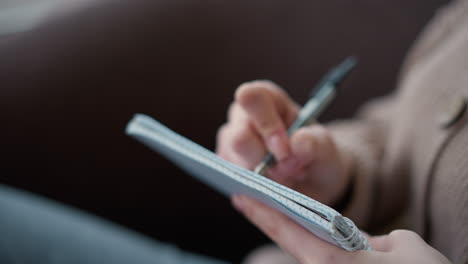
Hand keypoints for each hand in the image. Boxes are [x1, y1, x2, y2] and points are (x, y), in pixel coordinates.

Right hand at [216, 80, 350, 203]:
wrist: (313, 176)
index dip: (266, 124)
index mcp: (266, 100)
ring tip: (285, 177)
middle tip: (290, 170)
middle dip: (265, 162)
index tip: (285, 149)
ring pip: (235, 166)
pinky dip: (257, 192)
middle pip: (238, 139)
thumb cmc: (315, 151)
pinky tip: (272, 187)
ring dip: (264, 180)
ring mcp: (229, 145)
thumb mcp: (324, 145)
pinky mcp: (227, 171)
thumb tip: (296, 144)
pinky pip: (236, 187)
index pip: (251, 98)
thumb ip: (314, 143)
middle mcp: (241, 119)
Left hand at [232, 195, 450, 263]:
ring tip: (268, 210)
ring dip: (287, 232)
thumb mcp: (406, 248)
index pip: (289, 231)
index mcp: (333, 262)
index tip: (242, 197)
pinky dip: (308, 244)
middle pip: (290, 243)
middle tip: (245, 199)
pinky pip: (320, 261)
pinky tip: (308, 233)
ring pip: (304, 254)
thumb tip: (369, 244)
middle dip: (267, 219)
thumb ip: (379, 240)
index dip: (263, 212)